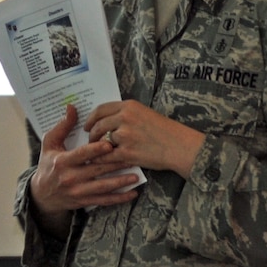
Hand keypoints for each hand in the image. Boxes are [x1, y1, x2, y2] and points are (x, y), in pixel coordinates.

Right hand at [28, 103, 143, 227]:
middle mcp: (71, 178)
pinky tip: (132, 193)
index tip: (110, 144)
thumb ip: (63, 126)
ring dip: (120, 182)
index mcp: (62, 162)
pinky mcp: (84, 201)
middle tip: (132, 156)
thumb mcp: (50, 143)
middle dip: (115, 163)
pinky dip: (119, 198)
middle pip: (96, 169)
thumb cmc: (48, 164)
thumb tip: (72, 107)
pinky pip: (104, 200)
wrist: (42, 195)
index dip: (96, 150)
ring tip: (136, 175)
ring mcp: (78, 191)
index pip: (81, 155)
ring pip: (103, 187)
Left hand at [80, 99, 205, 177]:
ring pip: (101, 141)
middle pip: (98, 125)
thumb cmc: (165, 131)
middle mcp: (125, 118)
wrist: (179, 146)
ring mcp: (125, 136)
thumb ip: (127, 114)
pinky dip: (101, 159)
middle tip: (91, 140)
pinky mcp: (126, 152)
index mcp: (129, 106)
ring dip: (96, 147)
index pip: (101, 109)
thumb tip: (108, 121)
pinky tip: (100, 160)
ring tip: (97, 151)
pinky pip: (106, 156)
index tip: (87, 125)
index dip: (91, 118)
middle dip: (92, 134)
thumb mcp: (145, 113)